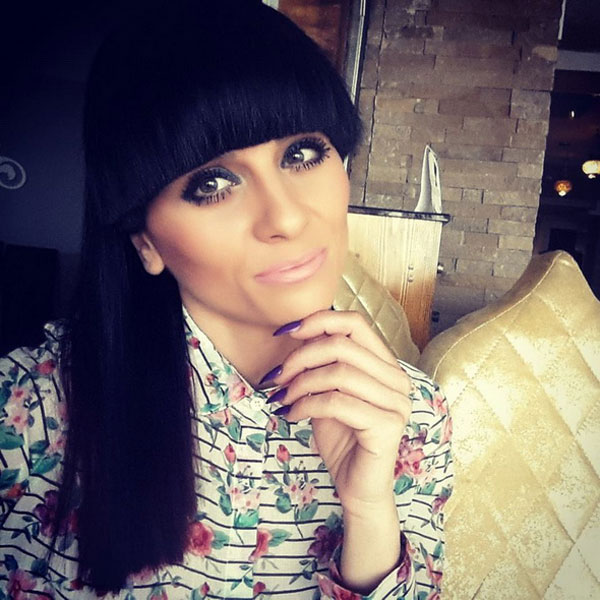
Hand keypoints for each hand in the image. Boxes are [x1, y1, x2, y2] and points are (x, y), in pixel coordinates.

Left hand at [268, 309, 412, 513]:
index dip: (318, 321)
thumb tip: (294, 332)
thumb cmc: (340, 437)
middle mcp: (397, 379)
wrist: (355, 485)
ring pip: (338, 373)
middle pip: (342, 345)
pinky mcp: (387, 425)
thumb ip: (320, 363)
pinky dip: (306, 405)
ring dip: (301, 383)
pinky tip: (292, 415)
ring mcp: (396, 402)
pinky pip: (337, 402)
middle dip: (301, 357)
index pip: (355, 323)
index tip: (286, 332)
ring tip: (282, 398)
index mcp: (385, 364)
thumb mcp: (326, 390)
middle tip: (277, 377)